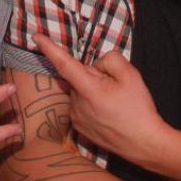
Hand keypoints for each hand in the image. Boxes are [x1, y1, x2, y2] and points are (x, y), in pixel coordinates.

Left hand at [33, 34, 167, 157]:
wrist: (144, 143)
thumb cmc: (138, 109)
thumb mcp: (131, 75)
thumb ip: (110, 60)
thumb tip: (96, 65)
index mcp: (88, 90)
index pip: (64, 64)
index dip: (49, 48)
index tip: (35, 36)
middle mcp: (76, 105)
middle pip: (80, 77)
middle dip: (95, 75)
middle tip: (117, 87)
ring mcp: (76, 119)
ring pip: (81, 92)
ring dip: (94, 91)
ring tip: (115, 104)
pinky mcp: (79, 129)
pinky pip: (82, 106)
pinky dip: (92, 105)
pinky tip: (109, 114)